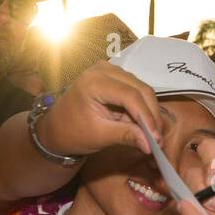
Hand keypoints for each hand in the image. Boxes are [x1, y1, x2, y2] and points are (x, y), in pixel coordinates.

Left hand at [38, 60, 164, 156]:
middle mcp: (103, 70)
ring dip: (148, 111)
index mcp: (94, 82)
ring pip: (141, 89)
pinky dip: (142, 107)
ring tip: (151, 133)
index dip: (147, 117)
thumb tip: (151, 144)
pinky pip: (136, 90)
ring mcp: (109, 70)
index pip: (130, 96)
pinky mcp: (114, 76)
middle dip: (151, 114)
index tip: (156, 138)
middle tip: (157, 138)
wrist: (57, 128)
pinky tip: (143, 124)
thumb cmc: (73, 132)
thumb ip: (126, 136)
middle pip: (139, 89)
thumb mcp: (99, 136)